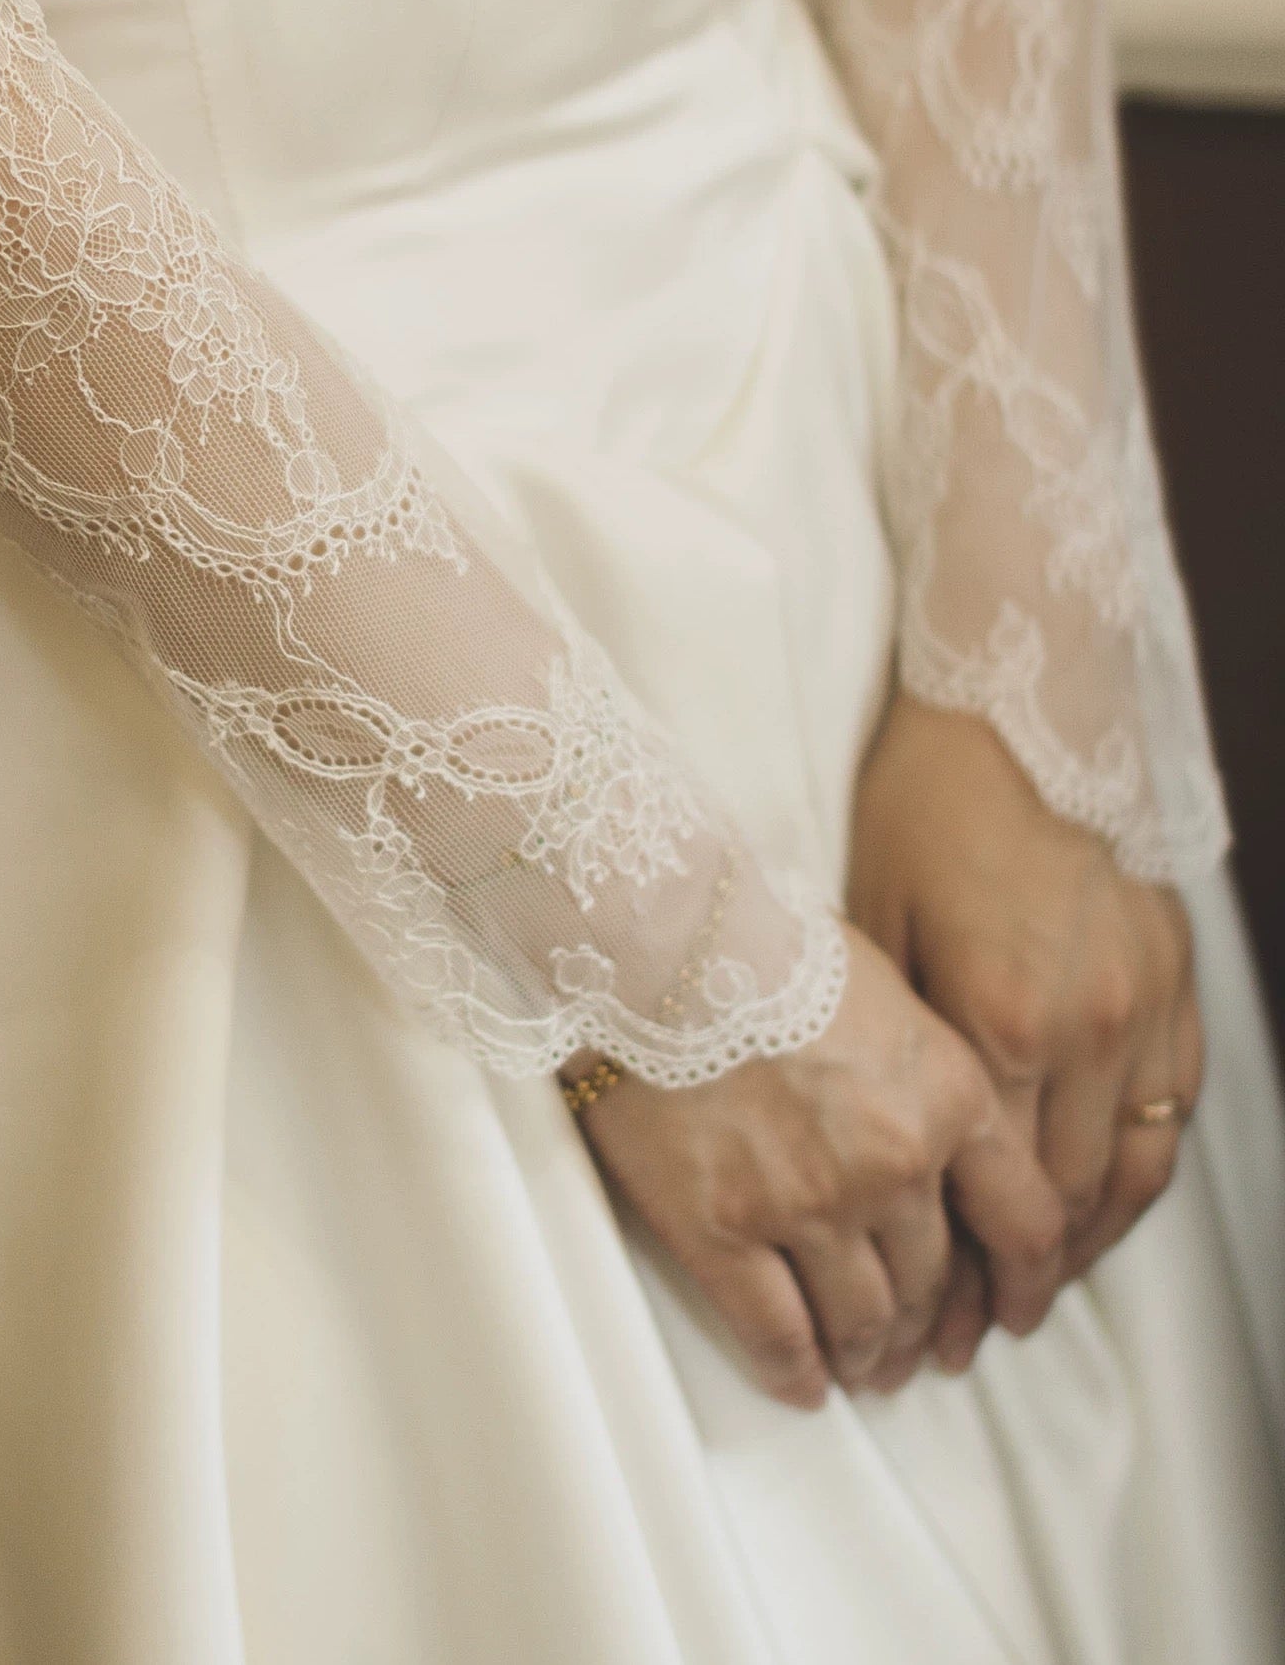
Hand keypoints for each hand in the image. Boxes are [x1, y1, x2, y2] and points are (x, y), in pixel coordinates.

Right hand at [567, 924, 1063, 1406]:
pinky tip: (801, 1382)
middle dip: (925, 1325)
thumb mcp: (886, 988)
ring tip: (859, 1367)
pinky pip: (773, 1330)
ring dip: (866, 1354)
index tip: (1009, 1309)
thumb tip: (932, 1132)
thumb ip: (925, 1072)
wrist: (654, 933)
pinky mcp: (722, 1228)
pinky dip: (794, 1371)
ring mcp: (807, 1205)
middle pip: (932, 1282)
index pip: (1023, 1222)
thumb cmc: (761, 938)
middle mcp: (894, 1164)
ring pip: (861, 1318)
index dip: (1022, 1282)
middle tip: (911, 1348)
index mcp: (948, 1096)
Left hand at [847, 691, 1202, 1370]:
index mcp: (1000, 1021)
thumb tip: (871, 1146)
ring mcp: (1145, 1007)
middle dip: (1023, 1281)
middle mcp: (1089, 1029)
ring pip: (1133, 1170)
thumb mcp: (872, 925)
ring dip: (1089, 1244)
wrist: (1017, 715)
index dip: (967, 1271)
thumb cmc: (921, 810)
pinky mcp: (1177, 981)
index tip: (937, 1323)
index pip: (990, 1192)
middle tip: (982, 1333)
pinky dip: (1139, 1172)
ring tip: (1042, 1293)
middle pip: (1063, 1200)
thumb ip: (888, 1041)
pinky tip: (1101, 1204)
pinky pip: (1174, 1111)